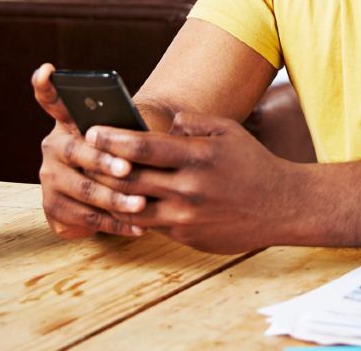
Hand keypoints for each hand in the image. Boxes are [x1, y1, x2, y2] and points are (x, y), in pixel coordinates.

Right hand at [30, 63, 147, 239]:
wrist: (114, 193)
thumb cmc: (128, 155)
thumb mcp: (131, 137)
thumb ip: (130, 131)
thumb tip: (152, 133)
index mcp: (70, 122)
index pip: (53, 100)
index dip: (46, 86)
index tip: (47, 71)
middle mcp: (54, 146)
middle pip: (75, 151)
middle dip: (103, 161)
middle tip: (127, 169)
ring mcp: (50, 177)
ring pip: (83, 189)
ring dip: (114, 199)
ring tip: (140, 204)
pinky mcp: (52, 206)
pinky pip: (84, 217)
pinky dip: (114, 223)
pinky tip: (136, 226)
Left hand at [86, 112, 307, 253]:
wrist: (281, 207)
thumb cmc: (252, 163)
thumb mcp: (227, 130)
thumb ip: (192, 122)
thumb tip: (162, 123)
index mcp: (198, 157)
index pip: (144, 147)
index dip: (113, 139)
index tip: (92, 131)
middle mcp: (188, 189)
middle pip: (129, 179)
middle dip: (100, 166)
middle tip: (79, 155)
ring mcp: (186, 218)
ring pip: (132, 208)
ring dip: (108, 195)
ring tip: (89, 180)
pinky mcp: (186, 237)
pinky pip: (150, 224)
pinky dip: (131, 213)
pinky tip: (116, 203)